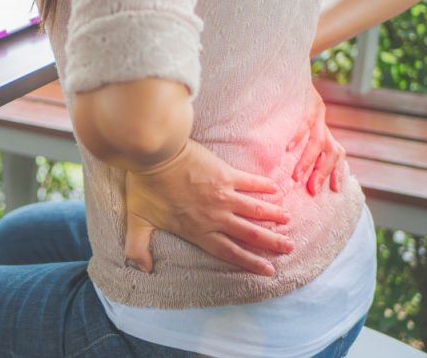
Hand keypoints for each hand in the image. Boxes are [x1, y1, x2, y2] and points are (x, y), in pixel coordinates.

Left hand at [124, 139, 292, 275]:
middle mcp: (215, 216)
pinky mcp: (225, 174)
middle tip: (289, 247)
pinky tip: (276, 188)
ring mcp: (223, 195)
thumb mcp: (137, 222)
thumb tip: (141, 269)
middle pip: (249, 233)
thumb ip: (138, 248)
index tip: (268, 270)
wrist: (154, 156)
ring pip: (256, 209)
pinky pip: (250, 182)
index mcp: (197, 230)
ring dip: (273, 215)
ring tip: (288, 220)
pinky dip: (264, 186)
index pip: (229, 251)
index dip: (250, 262)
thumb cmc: (144, 188)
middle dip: (271, 242)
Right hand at [287, 85, 345, 194]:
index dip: (338, 171)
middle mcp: (323, 120)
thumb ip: (299, 133)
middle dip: (323, 172)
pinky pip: (302, 122)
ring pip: (317, 141)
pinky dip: (296, 136)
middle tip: (312, 189)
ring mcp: (316, 110)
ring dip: (308, 162)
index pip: (337, 152)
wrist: (289, 62)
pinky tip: (288, 148)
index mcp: (323, 125)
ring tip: (298, 177)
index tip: (335, 190)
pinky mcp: (307, 101)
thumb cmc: (288, 93)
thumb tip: (286, 156)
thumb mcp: (296, 115)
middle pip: (331, 151)